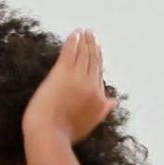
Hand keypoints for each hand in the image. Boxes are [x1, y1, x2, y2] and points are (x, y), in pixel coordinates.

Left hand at [22, 27, 116, 144]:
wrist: (49, 133)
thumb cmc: (65, 133)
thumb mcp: (90, 123)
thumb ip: (103, 110)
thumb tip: (114, 100)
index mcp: (98, 98)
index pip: (99, 74)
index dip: (99, 61)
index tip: (98, 51)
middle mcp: (91, 85)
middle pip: (94, 61)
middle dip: (93, 46)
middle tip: (91, 34)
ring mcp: (78, 77)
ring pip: (84, 54)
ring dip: (84, 40)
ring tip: (84, 31)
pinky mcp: (63, 72)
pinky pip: (71, 51)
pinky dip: (74, 40)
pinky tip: (75, 33)